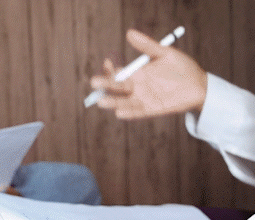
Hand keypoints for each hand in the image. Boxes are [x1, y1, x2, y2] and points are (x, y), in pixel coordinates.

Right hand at [91, 29, 207, 118]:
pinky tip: (119, 113)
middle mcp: (137, 87)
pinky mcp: (152, 109)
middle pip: (117, 87)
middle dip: (105, 85)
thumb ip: (147, 46)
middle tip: (94, 83)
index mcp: (138, 73)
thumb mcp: (164, 53)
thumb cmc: (182, 68)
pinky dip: (129, 113)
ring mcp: (143, 99)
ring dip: (112, 102)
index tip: (107, 63)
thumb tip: (129, 33)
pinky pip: (137, 113)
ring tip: (101, 101)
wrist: (199, 85)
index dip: (110, 69)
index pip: (118, 73)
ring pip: (123, 102)